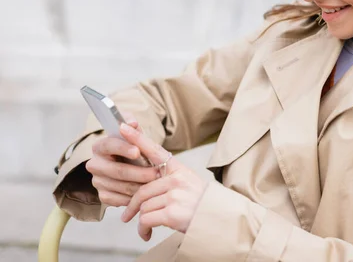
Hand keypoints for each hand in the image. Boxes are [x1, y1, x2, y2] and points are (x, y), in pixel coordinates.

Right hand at [85, 117, 157, 206]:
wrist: (133, 164)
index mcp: (100, 146)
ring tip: (157, 183)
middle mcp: (95, 164)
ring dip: (141, 186)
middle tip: (157, 173)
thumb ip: (134, 126)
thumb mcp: (135, 134)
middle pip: (117, 170)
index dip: (123, 148)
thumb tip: (132, 123)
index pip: (109, 145)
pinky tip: (147, 193)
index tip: (137, 151)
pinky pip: (119, 199)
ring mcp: (97, 181)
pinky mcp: (103, 196)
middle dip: (139, 172)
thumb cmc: (134, 147)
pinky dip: (135, 197)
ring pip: (121, 186)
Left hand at [119, 123, 208, 241]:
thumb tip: (145, 187)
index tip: (123, 127)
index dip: (137, 138)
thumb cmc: (202, 204)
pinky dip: (143, 229)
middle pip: (142, 189)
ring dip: (140, 221)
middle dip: (132, 206)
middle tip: (127, 215)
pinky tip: (147, 234)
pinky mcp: (172, 212)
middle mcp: (177, 179)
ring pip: (143, 206)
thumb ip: (168, 181)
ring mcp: (175, 195)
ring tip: (144, 228)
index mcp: (179, 170)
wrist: (219, 220)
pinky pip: (146, 219)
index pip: (155, 150)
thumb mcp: (189, 184)